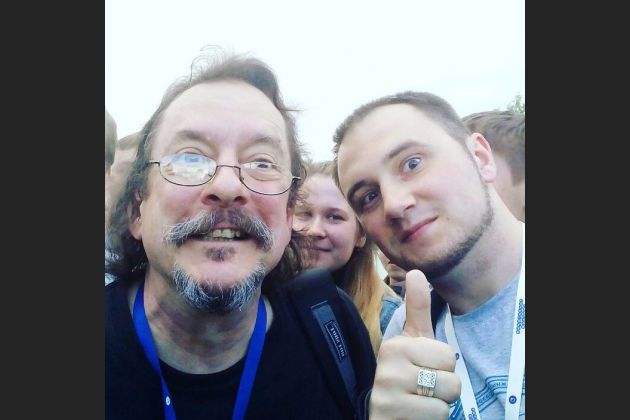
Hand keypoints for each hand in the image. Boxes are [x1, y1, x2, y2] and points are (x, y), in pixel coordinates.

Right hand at [369, 270, 460, 418]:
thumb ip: (417, 309)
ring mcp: (388, 394)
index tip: (422, 369)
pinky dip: (430, 419)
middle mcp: (388, 368)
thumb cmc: (402, 376)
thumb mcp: (410, 342)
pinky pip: (437, 416)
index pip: (447, 355)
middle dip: (442, 388)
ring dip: (438, 405)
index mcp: (395, 346)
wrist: (381, 413)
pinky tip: (413, 415)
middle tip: (421, 388)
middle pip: (450, 379)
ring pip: (446, 400)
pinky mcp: (391, 415)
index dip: (442, 367)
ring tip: (418, 401)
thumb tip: (417, 271)